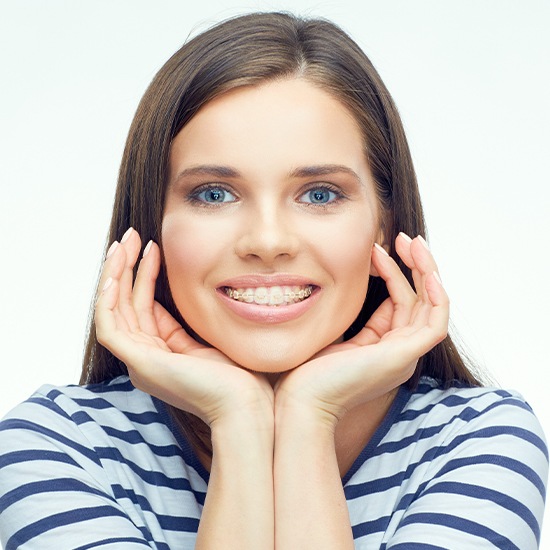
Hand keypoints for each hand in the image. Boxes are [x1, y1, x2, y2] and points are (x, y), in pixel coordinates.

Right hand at [95, 228, 273, 427]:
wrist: (249, 405)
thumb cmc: (241, 378)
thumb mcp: (211, 340)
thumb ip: (192, 324)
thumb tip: (194, 292)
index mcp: (163, 354)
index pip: (144, 308)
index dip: (145, 275)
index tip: (154, 247)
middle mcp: (146, 359)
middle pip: (125, 306)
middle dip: (126, 268)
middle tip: (131, 236)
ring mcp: (140, 363)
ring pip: (113, 312)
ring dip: (115, 275)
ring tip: (124, 243)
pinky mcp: (140, 364)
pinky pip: (109, 327)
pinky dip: (107, 300)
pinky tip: (114, 274)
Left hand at [274, 233, 448, 425]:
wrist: (300, 402)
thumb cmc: (307, 373)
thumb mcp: (333, 334)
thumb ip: (349, 315)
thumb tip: (345, 283)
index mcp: (383, 348)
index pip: (401, 303)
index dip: (394, 273)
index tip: (377, 248)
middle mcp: (400, 352)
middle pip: (421, 301)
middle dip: (416, 266)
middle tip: (407, 237)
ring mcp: (405, 355)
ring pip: (431, 306)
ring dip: (426, 271)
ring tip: (413, 242)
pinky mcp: (405, 356)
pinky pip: (436, 322)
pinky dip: (437, 295)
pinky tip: (427, 271)